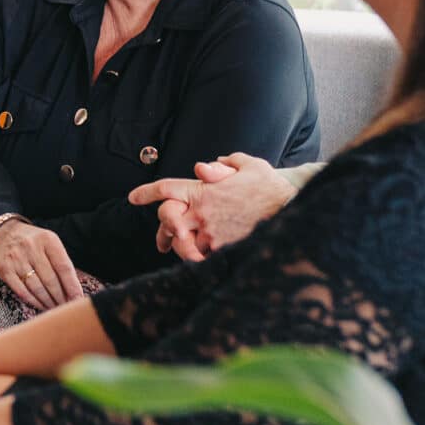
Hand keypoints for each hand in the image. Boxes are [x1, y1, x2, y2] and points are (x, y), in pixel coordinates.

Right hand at [0, 218, 83, 310]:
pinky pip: (22, 291)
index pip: (63, 266)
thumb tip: (73, 291)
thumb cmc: (33, 243)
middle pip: (50, 280)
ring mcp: (16, 259)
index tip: (78, 299)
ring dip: (48, 302)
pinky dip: (33, 301)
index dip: (72, 286)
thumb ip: (61, 263)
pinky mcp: (4, 270)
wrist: (4, 234)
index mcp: (47, 239)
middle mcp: (31, 247)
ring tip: (55, 307)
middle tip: (66, 307)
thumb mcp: (50, 244)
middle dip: (60, 297)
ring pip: (36, 288)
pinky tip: (41, 305)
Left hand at [130, 153, 298, 261]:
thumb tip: (204, 167)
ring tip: (174, 250)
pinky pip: (200, 258)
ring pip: (180, 242)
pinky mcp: (224, 250)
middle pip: (167, 218)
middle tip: (161, 237)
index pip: (166, 189)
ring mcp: (212, 233)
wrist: (292, 208)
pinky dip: (195, 259)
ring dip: (176, 245)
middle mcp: (203, 213)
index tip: (133, 198)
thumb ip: (223, 165)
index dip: (145, 192)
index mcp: (204, 190)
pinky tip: (196, 260)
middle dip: (162, 226)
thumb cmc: (269, 184)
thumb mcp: (247, 165)